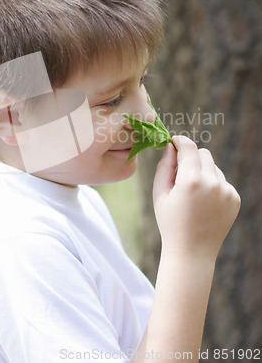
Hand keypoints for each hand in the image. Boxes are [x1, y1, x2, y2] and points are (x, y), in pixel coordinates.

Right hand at [153, 136, 240, 260]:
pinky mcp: (234, 199)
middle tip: (181, 172)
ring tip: (192, 194)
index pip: (188, 147)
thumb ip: (164, 166)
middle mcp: (212, 183)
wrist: (191, 252)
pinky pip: (222, 181)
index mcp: (191, 180)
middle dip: (192, 157)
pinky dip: (212, 185)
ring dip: (203, 172)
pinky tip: (203, 203)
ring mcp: (226, 191)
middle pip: (203, 153)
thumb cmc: (170, 222)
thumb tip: (170, 146)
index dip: (180, 141)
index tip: (174, 141)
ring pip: (214, 167)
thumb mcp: (160, 193)